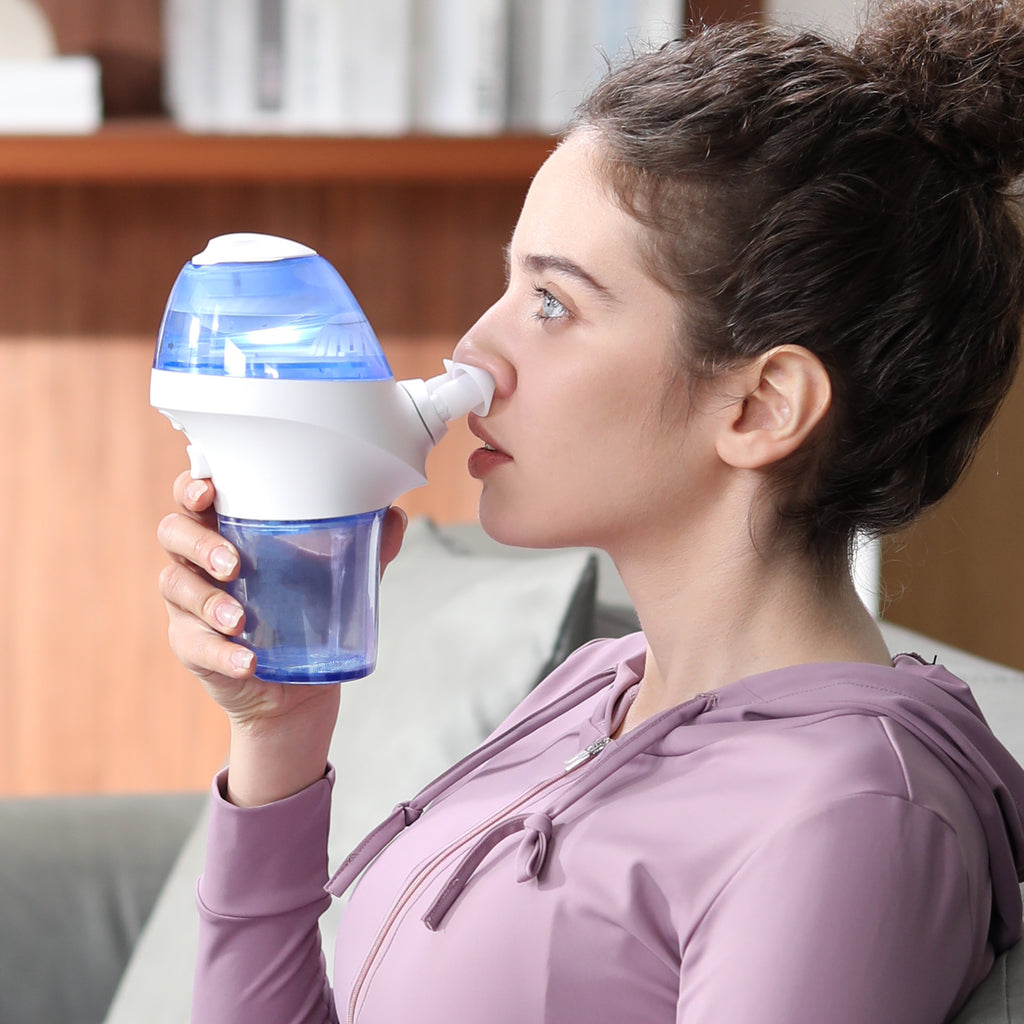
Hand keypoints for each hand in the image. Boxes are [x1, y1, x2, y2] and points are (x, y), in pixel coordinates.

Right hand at [157, 470, 407, 730]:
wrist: (300, 689)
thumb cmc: (308, 614)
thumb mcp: (337, 577)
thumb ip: (364, 546)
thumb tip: (395, 516)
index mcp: (228, 530)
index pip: (194, 496)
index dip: (191, 486)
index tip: (209, 489)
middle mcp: (199, 561)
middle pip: (173, 533)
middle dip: (199, 543)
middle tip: (234, 564)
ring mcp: (189, 604)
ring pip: (176, 586)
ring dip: (208, 602)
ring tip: (241, 620)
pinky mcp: (191, 646)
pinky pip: (194, 645)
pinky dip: (221, 652)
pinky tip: (247, 660)